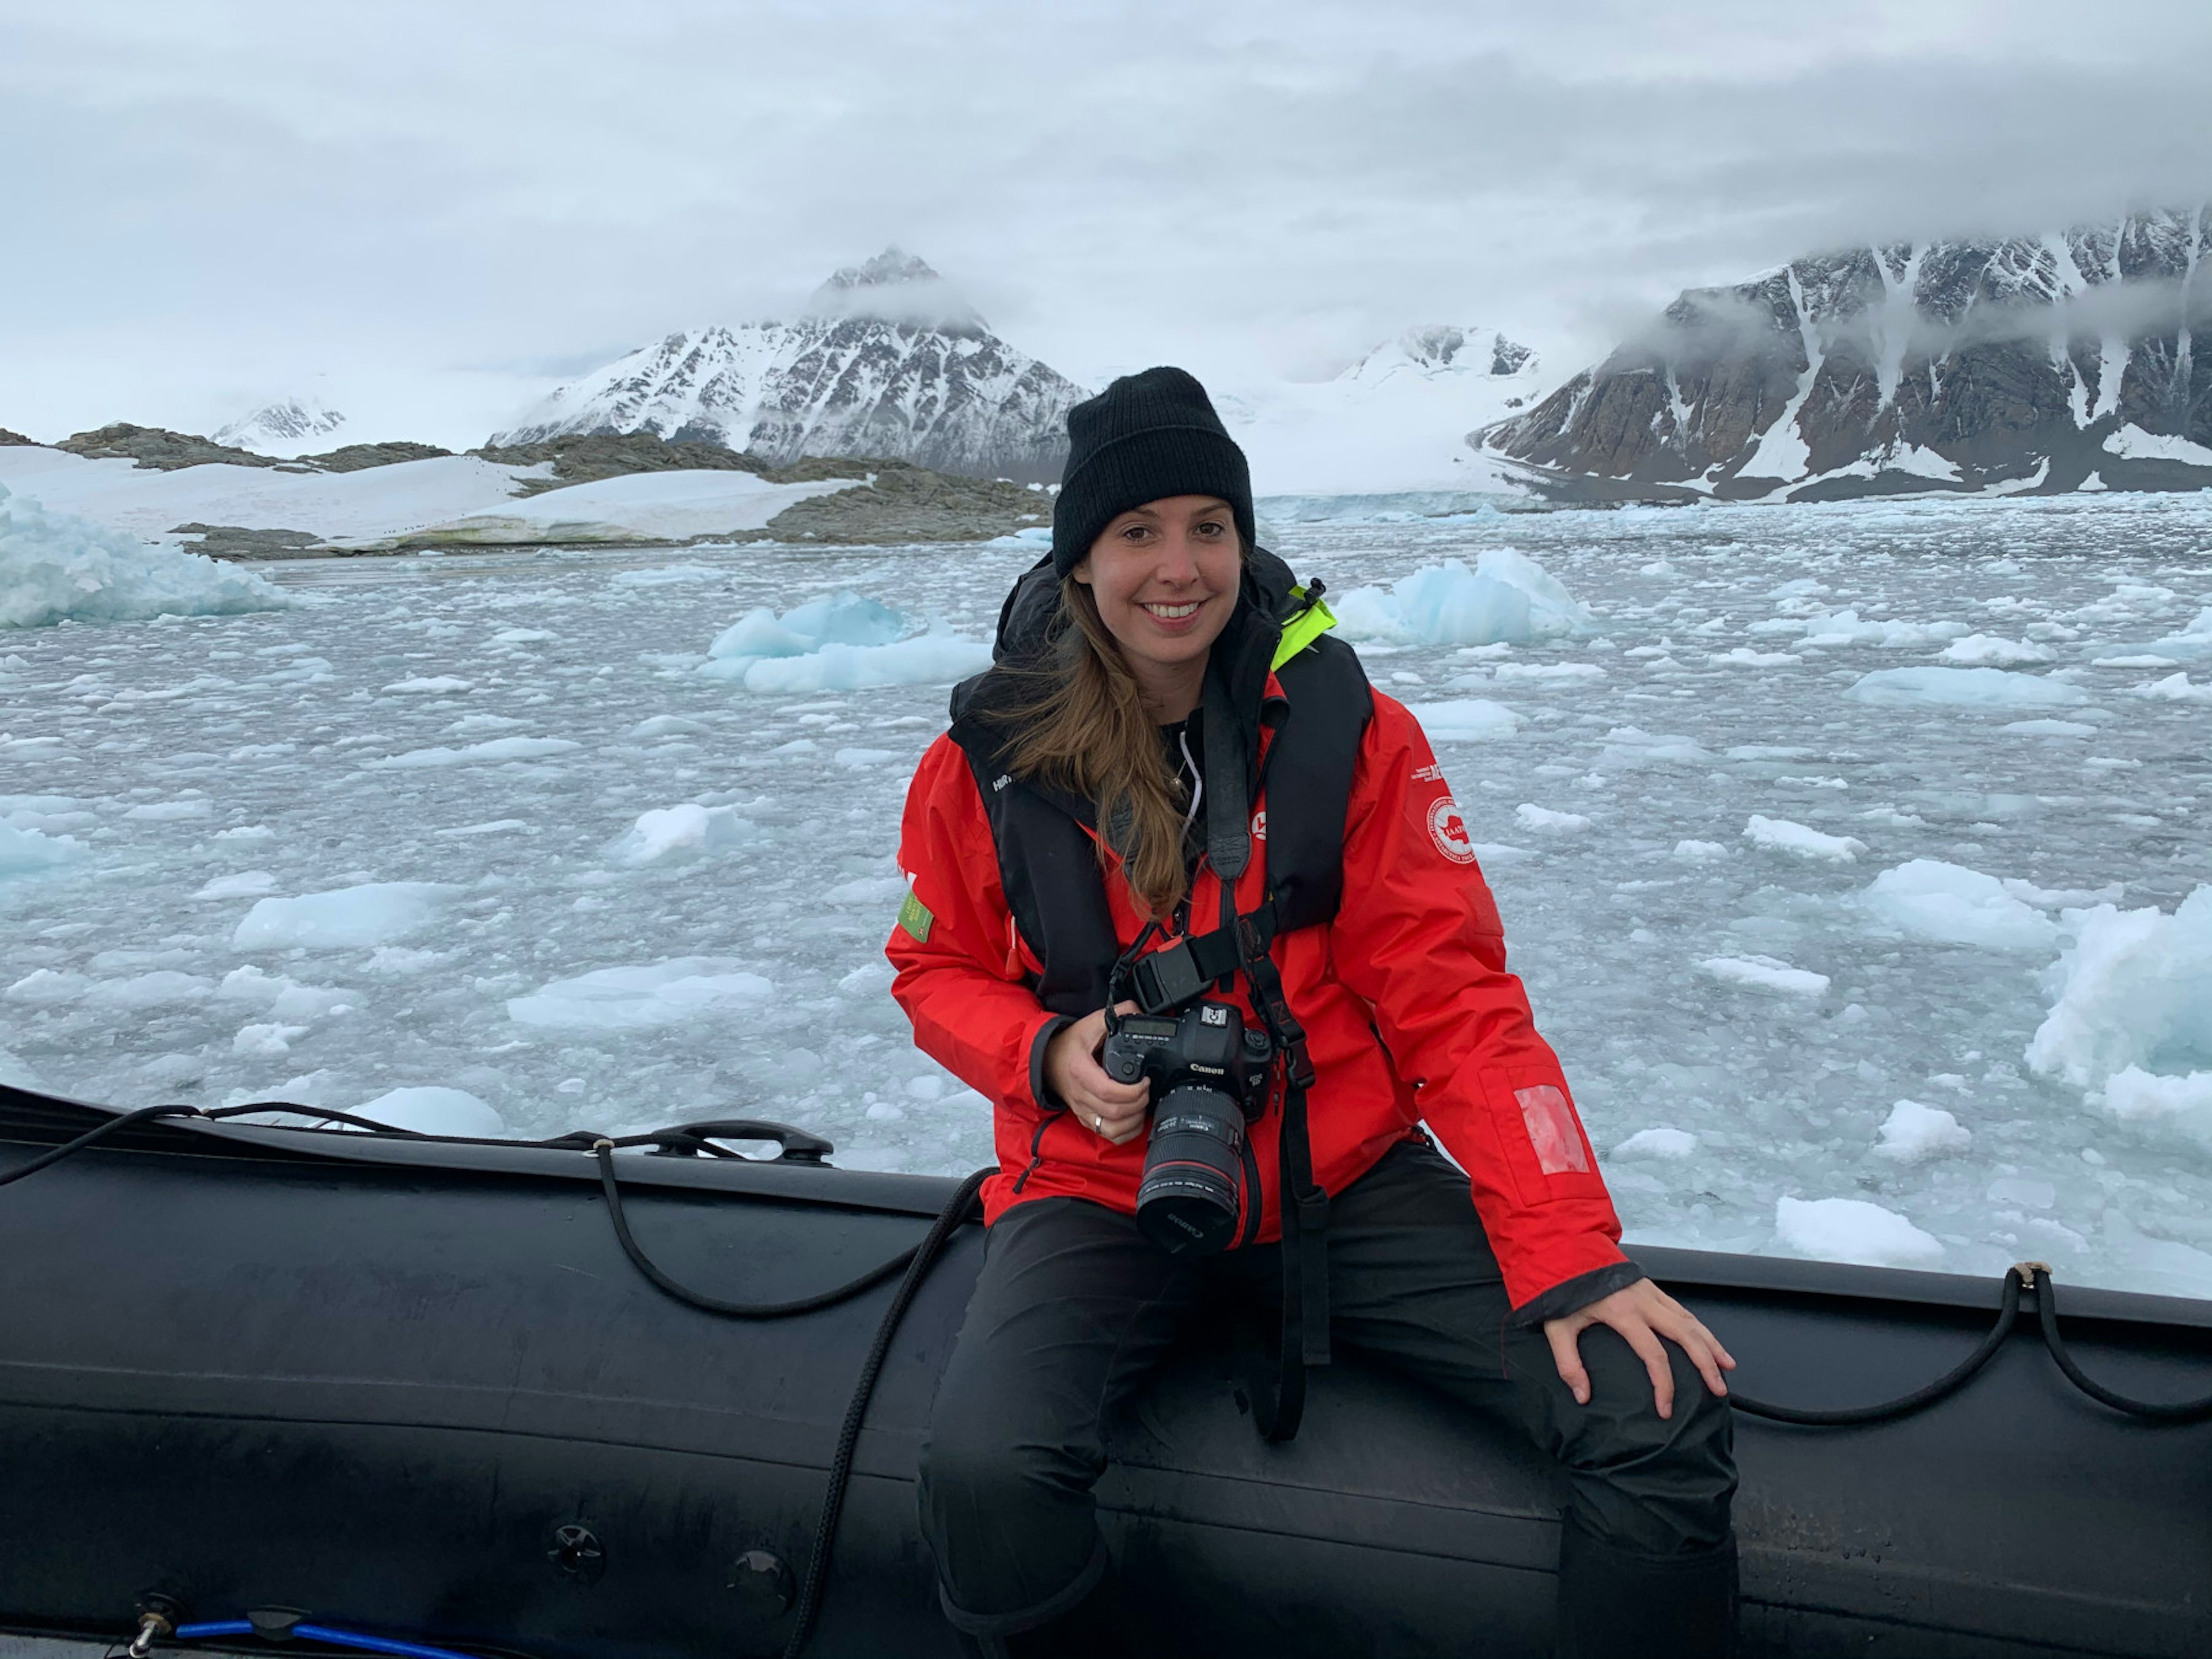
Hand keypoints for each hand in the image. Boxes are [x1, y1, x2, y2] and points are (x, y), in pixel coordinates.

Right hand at [1044, 1003, 1150, 1144]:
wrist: (1046, 1060)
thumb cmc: (1069, 1044)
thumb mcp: (1090, 1024)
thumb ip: (1116, 1014)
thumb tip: (1138, 1012)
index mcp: (1081, 1071)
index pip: (1108, 1090)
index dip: (1133, 1090)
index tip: (1145, 1080)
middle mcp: (1080, 1096)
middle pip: (1115, 1112)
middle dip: (1139, 1103)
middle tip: (1147, 1090)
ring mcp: (1082, 1110)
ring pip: (1112, 1129)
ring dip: (1133, 1120)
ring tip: (1141, 1105)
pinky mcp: (1086, 1120)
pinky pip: (1108, 1136)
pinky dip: (1126, 1132)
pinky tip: (1134, 1119)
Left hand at [1543, 1279, 1734, 1419]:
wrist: (1567, 1248)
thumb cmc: (1562, 1287)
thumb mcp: (1557, 1326)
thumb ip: (1568, 1363)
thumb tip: (1582, 1395)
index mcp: (1623, 1312)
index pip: (1654, 1354)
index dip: (1663, 1385)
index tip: (1665, 1409)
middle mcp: (1644, 1302)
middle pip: (1685, 1335)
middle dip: (1705, 1364)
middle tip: (1718, 1388)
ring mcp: (1652, 1293)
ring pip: (1691, 1320)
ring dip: (1711, 1344)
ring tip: (1727, 1367)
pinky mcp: (1652, 1288)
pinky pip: (1683, 1310)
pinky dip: (1700, 1327)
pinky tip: (1709, 1341)